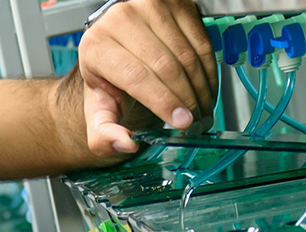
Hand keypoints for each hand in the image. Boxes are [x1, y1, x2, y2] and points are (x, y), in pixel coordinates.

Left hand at [77, 0, 218, 155]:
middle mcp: (120, 19)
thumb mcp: (99, 108)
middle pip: (166, 66)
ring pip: (187, 55)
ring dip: (201, 88)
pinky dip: (209, 71)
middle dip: (187, 100)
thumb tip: (124, 143)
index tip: (182, 122)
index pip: (136, 76)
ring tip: (203, 110)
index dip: (164, 102)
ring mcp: (149, 6)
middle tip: (197, 123)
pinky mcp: (175, 3)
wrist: (117, 45)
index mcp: (96, 45)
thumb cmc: (109, 77)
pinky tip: (206, 89)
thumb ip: (103, 133)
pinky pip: (202, 42)